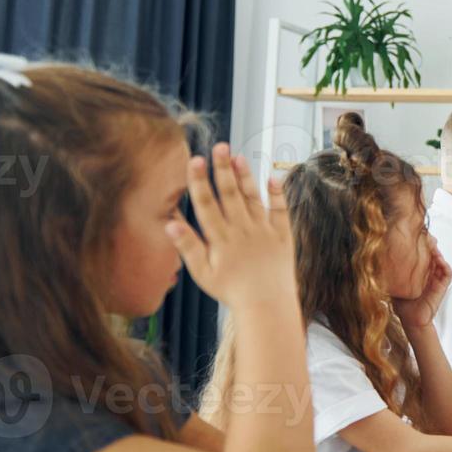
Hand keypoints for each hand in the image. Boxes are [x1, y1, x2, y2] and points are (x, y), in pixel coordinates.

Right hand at [167, 143, 295, 310]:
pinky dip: (277, 194)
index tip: (195, 160)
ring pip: (253, 198)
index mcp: (221, 239)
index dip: (200, 181)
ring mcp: (264, 232)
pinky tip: (272, 177)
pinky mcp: (283, 236)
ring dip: (246, 176)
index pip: (207, 205)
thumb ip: (188, 247)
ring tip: (239, 156)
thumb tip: (168, 223)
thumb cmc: (231, 290)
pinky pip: (281, 211)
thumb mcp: (204, 273)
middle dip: (223, 169)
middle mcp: (242, 232)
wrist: (267, 306)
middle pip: (230, 195)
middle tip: (220, 146)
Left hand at [393, 238, 451, 328]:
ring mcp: (436, 278)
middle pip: (432, 253)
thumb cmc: (402, 303)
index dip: (420, 244)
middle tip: (425, 236)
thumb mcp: (394, 282)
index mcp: (417, 271)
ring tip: (431, 244)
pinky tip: (437, 257)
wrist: (410, 319)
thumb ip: (390, 271)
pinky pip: (447, 272)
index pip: (421, 253)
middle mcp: (428, 273)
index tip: (414, 236)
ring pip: (440, 259)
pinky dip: (444, 263)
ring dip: (437, 251)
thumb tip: (378, 256)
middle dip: (429, 244)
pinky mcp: (442, 285)